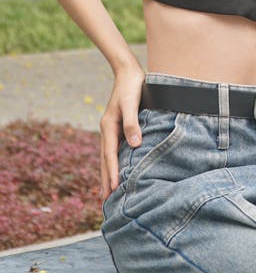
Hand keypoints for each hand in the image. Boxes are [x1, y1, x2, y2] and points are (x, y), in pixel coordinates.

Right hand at [100, 63, 144, 199]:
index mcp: (109, 126)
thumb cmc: (131, 86)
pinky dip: (114, 162)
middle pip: (105, 159)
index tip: (112, 190)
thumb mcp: (131, 103)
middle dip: (105, 179)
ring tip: (107, 191)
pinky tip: (118, 169)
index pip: (110, 155)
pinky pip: (114, 149)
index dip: (112, 173)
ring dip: (108, 173)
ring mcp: (112, 129)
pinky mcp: (119, 126)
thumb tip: (134, 144)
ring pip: (108, 156)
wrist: (128, 71)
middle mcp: (108, 130)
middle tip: (105, 201)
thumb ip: (132, 123)